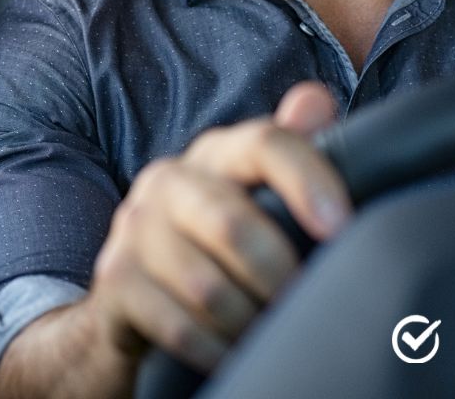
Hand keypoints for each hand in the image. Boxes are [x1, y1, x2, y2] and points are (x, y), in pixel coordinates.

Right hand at [84, 81, 350, 374]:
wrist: (133, 294)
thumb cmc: (219, 237)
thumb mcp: (257, 191)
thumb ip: (292, 147)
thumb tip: (317, 101)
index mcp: (216, 150)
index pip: (265, 143)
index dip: (307, 179)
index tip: (341, 226)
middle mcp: (169, 178)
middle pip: (232, 222)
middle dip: (278, 272)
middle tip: (305, 301)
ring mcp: (135, 229)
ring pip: (207, 286)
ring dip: (249, 319)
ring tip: (273, 331)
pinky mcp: (113, 281)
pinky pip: (178, 325)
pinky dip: (217, 348)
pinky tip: (237, 352)